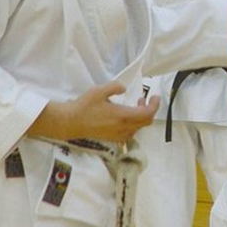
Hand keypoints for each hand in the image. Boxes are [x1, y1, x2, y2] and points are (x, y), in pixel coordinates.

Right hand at [29, 81, 159, 142]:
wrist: (71, 123)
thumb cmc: (84, 106)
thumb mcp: (100, 90)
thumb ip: (115, 87)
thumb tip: (125, 88)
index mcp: (122, 116)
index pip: (147, 114)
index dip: (155, 105)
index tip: (154, 96)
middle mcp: (123, 128)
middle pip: (146, 122)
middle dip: (149, 109)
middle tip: (144, 99)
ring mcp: (118, 135)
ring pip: (139, 128)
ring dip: (141, 117)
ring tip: (135, 105)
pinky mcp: (113, 139)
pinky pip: (130, 133)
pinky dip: (134, 124)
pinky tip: (126, 116)